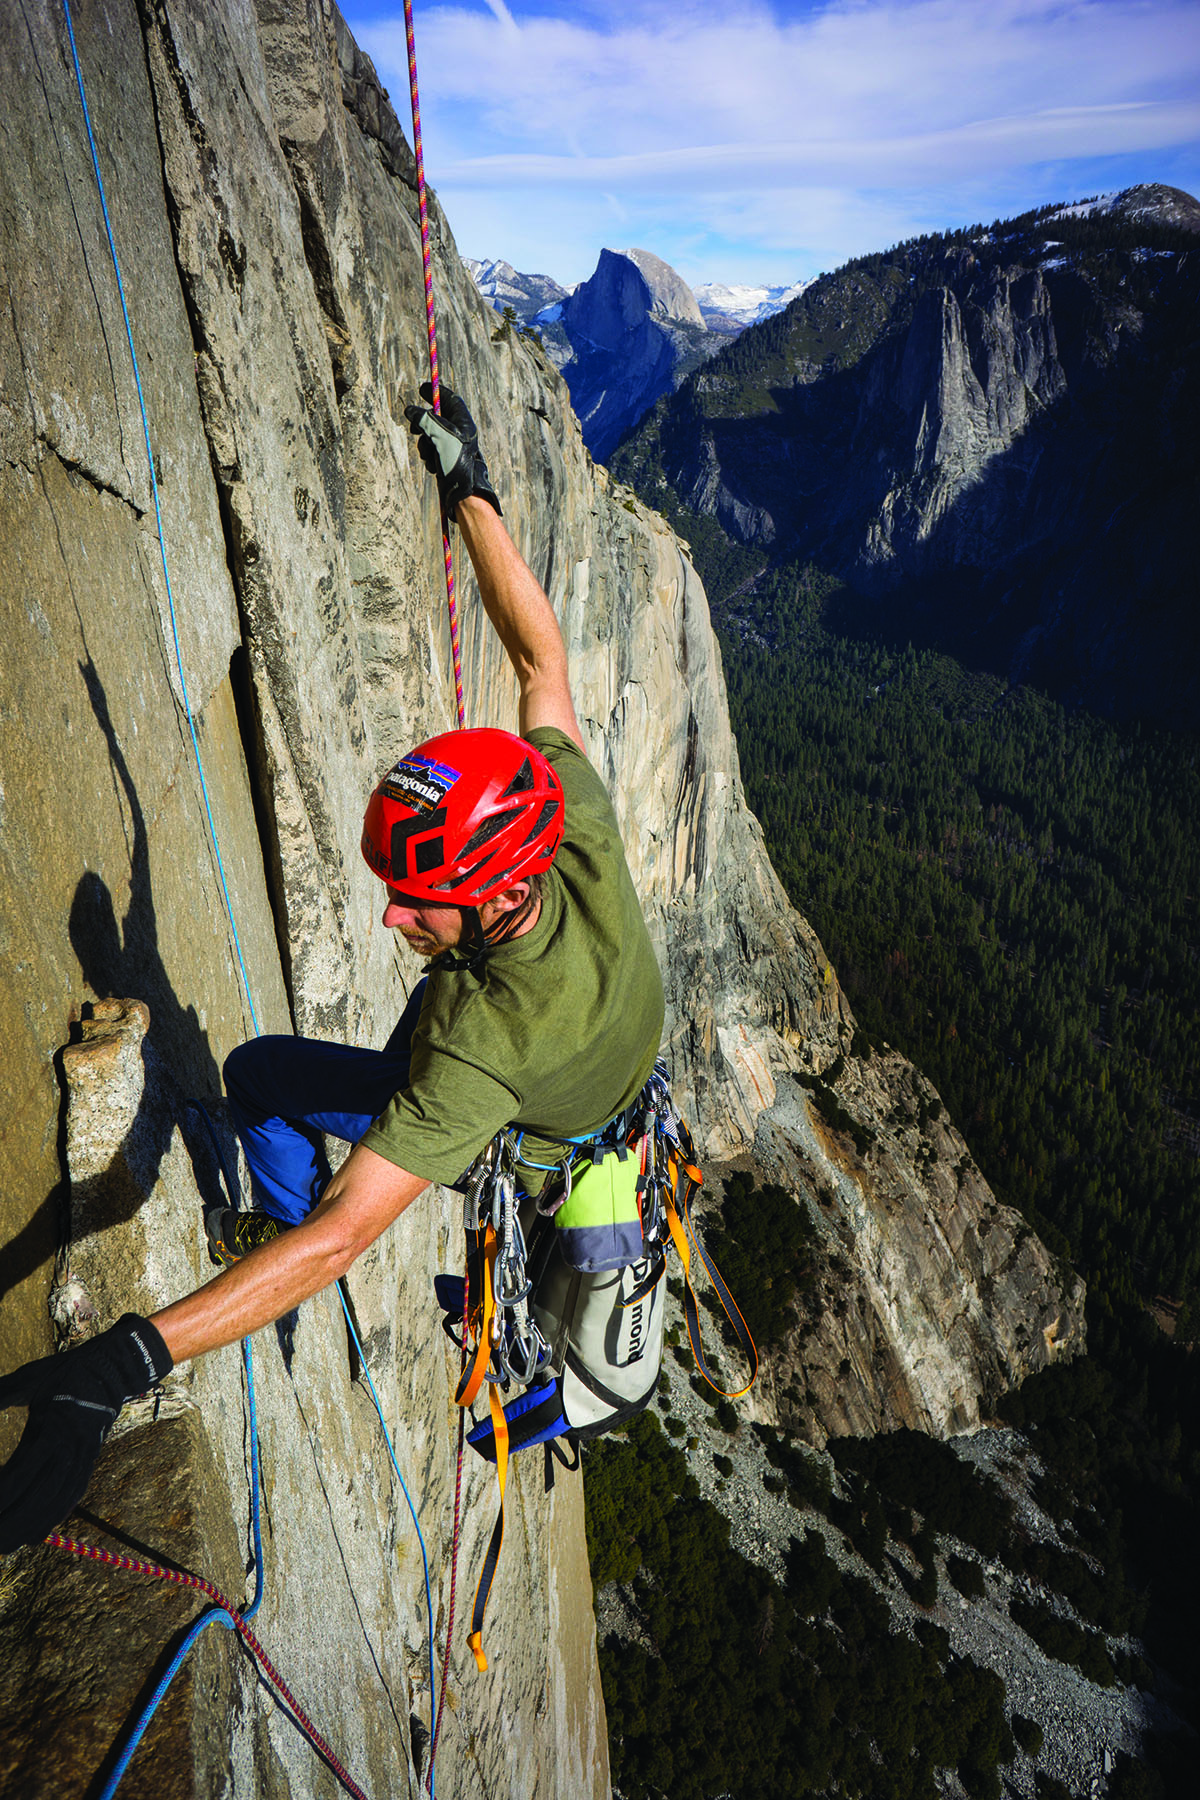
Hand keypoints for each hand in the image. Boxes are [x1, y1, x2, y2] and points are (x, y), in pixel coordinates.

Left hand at [0, 1314, 171, 1551]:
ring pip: (58, 1501)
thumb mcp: (30, 1378)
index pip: (21, 1472)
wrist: (113, 1368)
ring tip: (7, 1545)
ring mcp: (83, 1456)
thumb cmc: (67, 1371)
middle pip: (39, 1496)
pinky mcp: (89, 1460)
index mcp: (52, 1427)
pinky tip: (39, 1533)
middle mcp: (69, 1448)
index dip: (0, 1494)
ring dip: (32, 1526)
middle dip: (13, 1521)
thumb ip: (1, 1394)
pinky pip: (74, 1495)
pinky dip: (56, 1517)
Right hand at [404, 382, 500, 521]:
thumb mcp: (438, 434)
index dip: (435, 392)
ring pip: (430, 436)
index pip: (449, 400)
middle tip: (413, 427)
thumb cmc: (455, 461)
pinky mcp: (446, 459)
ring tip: (430, 454)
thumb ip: (423, 419)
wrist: (462, 491)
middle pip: (436, 417)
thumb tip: (410, 410)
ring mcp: (452, 447)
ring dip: (425, 444)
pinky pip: (431, 451)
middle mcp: (459, 433)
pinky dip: (428, 457)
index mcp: (463, 422)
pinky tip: (434, 466)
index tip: (421, 388)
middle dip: (423, 423)